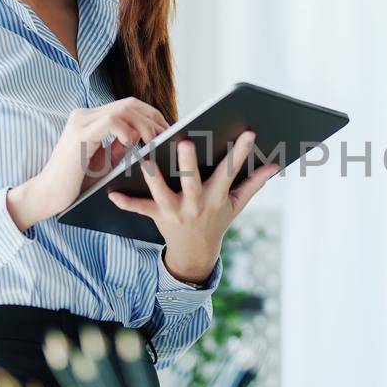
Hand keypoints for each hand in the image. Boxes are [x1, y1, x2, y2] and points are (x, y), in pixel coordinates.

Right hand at [9, 97, 170, 229]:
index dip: (150, 116)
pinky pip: (112, 121)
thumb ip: (123, 146)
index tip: (167, 131)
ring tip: (154, 142)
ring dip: (144, 125)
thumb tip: (151, 138)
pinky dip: (128, 131)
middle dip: (153, 119)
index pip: (128, 106)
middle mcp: (85, 115)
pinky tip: (133, 144)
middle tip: (167, 136)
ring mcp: (81, 122)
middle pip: (129, 104)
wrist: (48, 195)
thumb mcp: (106, 161)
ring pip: (123, 109)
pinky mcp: (79, 134)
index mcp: (91, 119)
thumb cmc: (77, 182)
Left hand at [106, 130, 282, 282]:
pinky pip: (140, 209)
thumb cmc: (217, 220)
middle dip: (189, 163)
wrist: (195, 252)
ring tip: (143, 158)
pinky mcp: (157, 217)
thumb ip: (254, 184)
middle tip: (185, 142)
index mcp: (217, 197)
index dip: (239, 153)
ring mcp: (175, 211)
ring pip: (162, 193)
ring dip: (153, 177)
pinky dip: (126, 203)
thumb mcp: (236, 205)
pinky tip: (112, 194)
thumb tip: (275, 165)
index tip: (247, 133)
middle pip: (192, 182)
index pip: (230, 172)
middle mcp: (196, 204)